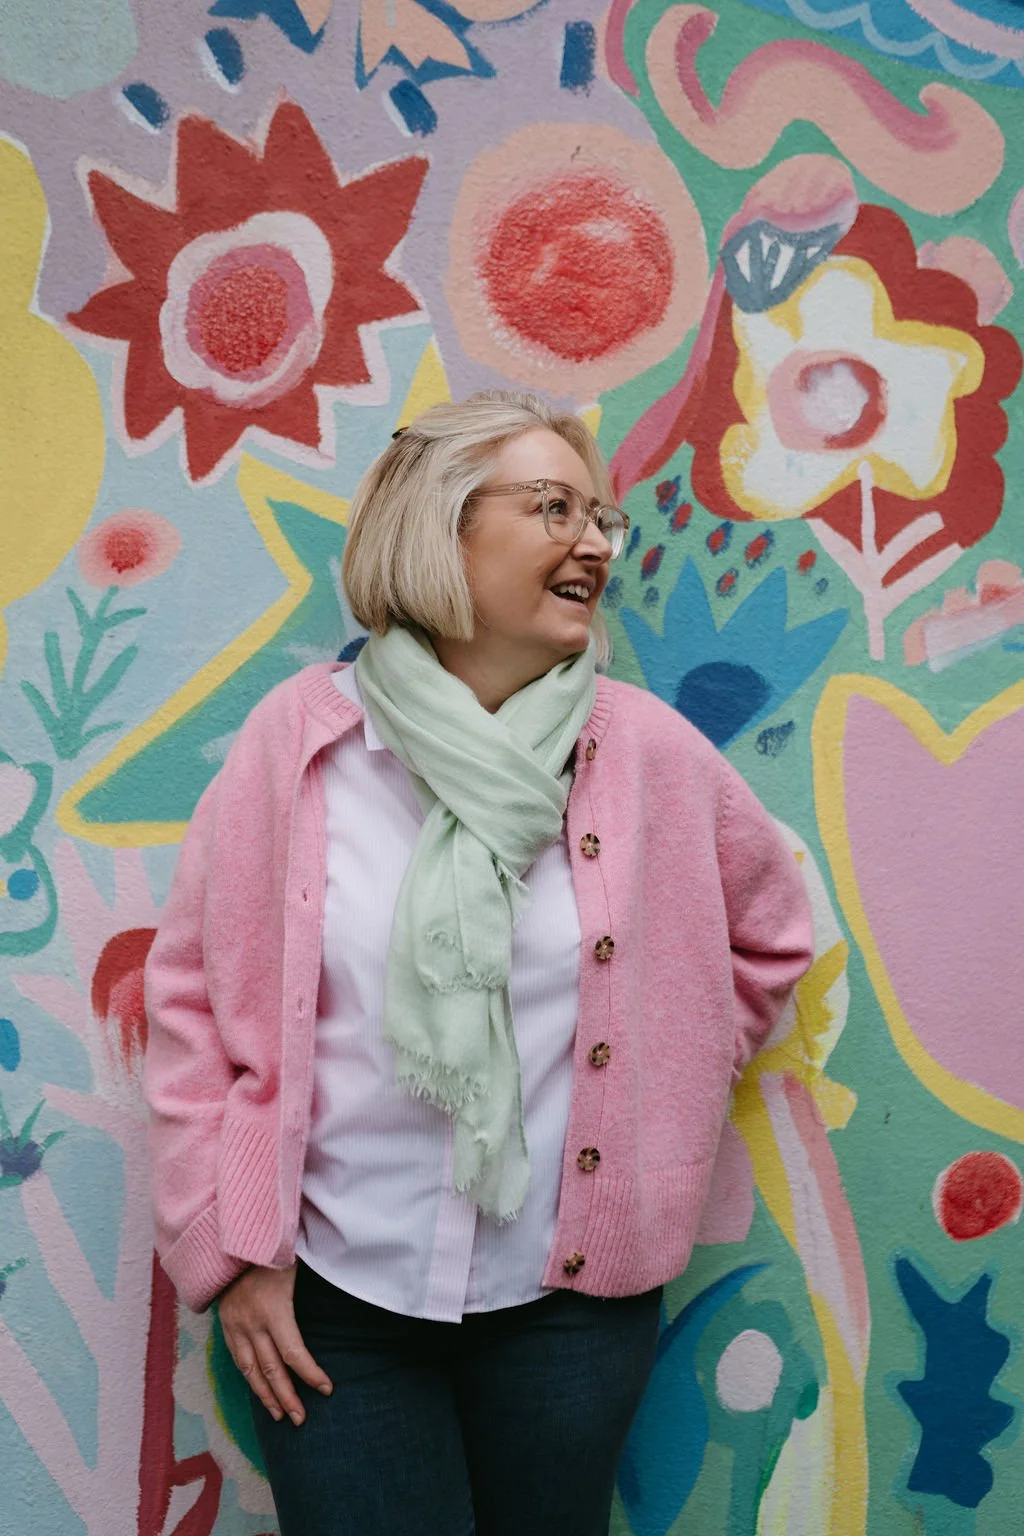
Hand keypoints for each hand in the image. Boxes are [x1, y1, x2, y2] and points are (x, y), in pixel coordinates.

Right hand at [218, 1263, 331, 1424]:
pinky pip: (237, 1359)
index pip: (293, 1353)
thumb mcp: (294, 1261)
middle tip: (300, 1419)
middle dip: (287, 1397)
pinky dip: (249, 1378)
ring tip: (279, 1416)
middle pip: (271, 1370)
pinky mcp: (225, 1325)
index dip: (310, 1374)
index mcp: (273, 1309)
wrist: (229, 1240)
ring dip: (266, 1396)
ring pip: (250, 1371)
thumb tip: (347, 1277)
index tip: (326, 1388)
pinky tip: (258, 1390)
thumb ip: (314, 1277)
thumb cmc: (270, 1247)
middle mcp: (252, 1323)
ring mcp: (235, 1326)